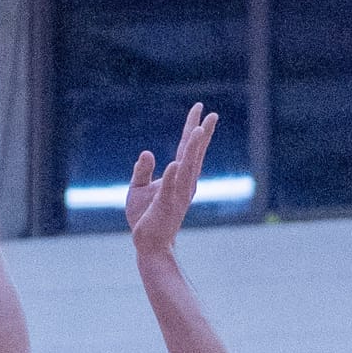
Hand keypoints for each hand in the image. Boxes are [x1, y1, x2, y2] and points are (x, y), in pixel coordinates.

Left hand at [125, 103, 216, 265]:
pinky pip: (169, 189)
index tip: (199, 108)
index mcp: (179, 177)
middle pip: (193, 155)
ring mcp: (177, 195)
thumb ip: (143, 170)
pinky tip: (175, 163)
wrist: (148, 244)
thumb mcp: (139, 188)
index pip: (187, 148)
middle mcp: (183, 184)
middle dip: (202, 135)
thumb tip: (147, 152)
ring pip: (187, 169)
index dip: (193, 128)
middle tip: (212, 115)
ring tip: (199, 131)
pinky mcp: (165, 206)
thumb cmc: (145, 216)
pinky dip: (172, 177)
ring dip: (193, 150)